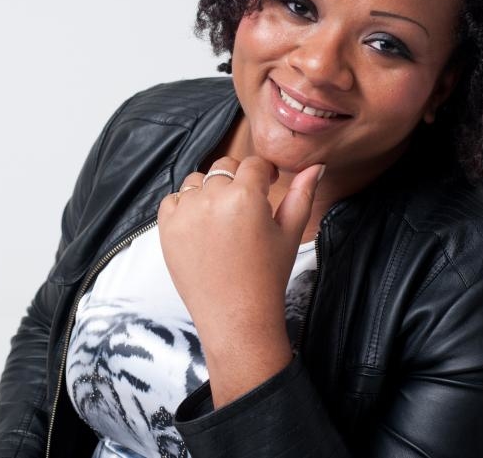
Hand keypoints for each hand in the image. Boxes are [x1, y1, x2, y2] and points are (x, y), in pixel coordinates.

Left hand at [157, 155, 324, 405]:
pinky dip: (184, 206)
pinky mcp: (166, 228)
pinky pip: (172, 200)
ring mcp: (185, 212)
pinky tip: (201, 226)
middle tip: (245, 206)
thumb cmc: (267, 277)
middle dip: (237, 180)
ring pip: (196, 180)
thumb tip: (317, 166)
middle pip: (223, 168)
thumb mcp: (291, 234)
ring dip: (209, 190)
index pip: (253, 164)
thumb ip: (302, 194)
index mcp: (245, 196)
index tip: (268, 185)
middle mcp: (212, 198)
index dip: (263, 173)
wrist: (236, 318)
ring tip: (222, 218)